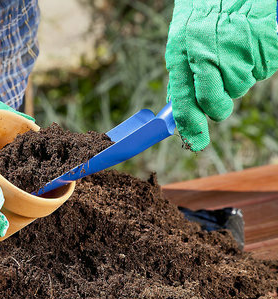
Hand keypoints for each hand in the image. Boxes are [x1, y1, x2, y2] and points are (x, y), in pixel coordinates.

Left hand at [166, 0, 277, 150]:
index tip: (195, 142)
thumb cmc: (208, 11)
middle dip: (217, 105)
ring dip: (237, 78)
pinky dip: (255, 65)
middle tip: (220, 90)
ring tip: (234, 52)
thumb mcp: (183, 37)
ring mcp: (239, 53)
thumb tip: (177, 105)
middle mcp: (209, 55)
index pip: (184, 102)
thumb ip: (181, 72)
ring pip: (238, 90)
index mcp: (184, 53)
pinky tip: (248, 46)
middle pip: (215, 104)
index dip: (191, 126)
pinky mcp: (264, 50)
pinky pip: (258, 74)